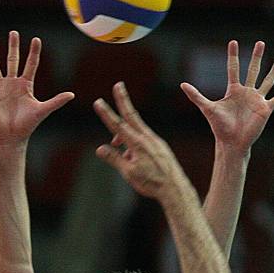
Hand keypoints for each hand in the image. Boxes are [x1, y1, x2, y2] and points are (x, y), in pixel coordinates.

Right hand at [0, 30, 73, 145]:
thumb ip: (56, 101)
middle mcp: (12, 83)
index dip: (33, 53)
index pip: (31, 65)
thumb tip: (72, 94)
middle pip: (12, 60)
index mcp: (26, 85)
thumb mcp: (42, 111)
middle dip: (13, 47)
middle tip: (13, 32)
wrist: (12, 138)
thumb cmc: (27, 126)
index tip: (36, 40)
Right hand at [94, 82, 186, 200]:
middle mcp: (147, 138)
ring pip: (135, 130)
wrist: (175, 188)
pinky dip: (132, 144)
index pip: (118, 125)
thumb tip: (99, 149)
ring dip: (123, 134)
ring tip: (119, 149)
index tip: (98, 102)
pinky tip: (131, 158)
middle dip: (123, 100)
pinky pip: (142, 140)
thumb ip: (114, 159)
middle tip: (118, 84)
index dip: (106, 113)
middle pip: (131, 115)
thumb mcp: (128, 173)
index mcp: (137, 144)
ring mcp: (154, 140)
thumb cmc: (150, 183)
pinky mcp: (159, 146)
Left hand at [181, 40, 273, 155]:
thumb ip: (196, 96)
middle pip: (253, 70)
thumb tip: (182, 84)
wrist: (230, 142)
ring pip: (269, 80)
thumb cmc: (219, 126)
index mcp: (233, 90)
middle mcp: (246, 92)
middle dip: (256, 56)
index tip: (233, 42)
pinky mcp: (266, 108)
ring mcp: (257, 99)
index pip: (233, 68)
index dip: (233, 56)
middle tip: (260, 42)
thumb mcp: (207, 108)